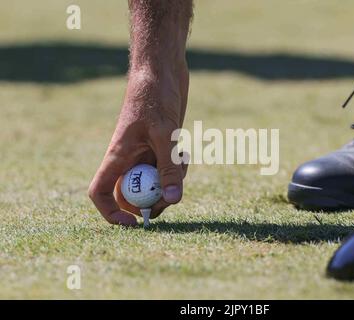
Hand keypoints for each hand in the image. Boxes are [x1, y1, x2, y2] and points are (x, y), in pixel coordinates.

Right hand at [89, 64, 188, 225]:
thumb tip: (173, 200)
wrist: (161, 71)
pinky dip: (178, 169)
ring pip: (154, 183)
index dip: (111, 213)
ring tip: (183, 159)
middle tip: (173, 197)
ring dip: (170, 182)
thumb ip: (169, 167)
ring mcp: (144, 154)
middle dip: (153, 202)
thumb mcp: (165, 133)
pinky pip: (167, 170)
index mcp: (117, 156)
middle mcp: (129, 159)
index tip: (134, 224)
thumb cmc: (155, 95)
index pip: (100, 192)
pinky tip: (185, 152)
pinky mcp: (160, 148)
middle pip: (133, 195)